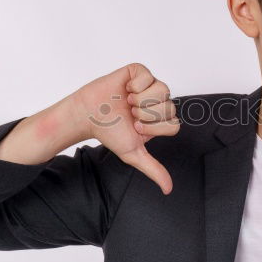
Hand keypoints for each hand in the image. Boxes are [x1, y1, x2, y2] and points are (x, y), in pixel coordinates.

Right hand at [69, 63, 180, 194]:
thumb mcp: (133, 153)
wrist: (87, 115)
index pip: (174, 125)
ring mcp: (150, 86)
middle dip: (146, 115)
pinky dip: (135, 85)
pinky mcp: (139, 72)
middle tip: (130, 114)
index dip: (154, 128)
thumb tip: (168, 190)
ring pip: (163, 90)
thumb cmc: (109, 133)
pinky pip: (149, 76)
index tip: (136, 127)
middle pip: (169, 108)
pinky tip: (126, 89)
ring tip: (127, 102)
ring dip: (141, 100)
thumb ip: (153, 169)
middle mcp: (158, 103)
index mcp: (160, 121)